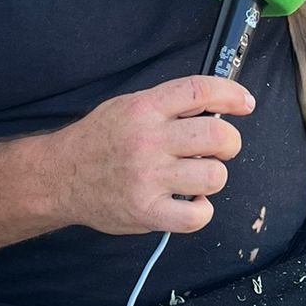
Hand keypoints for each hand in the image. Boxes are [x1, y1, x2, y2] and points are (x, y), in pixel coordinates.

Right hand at [56, 76, 255, 235]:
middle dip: (229, 142)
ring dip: (213, 177)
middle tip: (219, 148)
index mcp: (144, 109)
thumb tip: (216, 104)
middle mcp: (147, 141)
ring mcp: (148, 178)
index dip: (232, 94)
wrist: (60, 177)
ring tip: (196, 177)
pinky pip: (197, 215)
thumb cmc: (100, 140)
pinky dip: (201, 210)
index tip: (245, 103)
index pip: (199, 90)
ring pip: (214, 176)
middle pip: (218, 135)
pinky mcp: (147, 212)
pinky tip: (190, 202)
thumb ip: (167, 105)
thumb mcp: (128, 106)